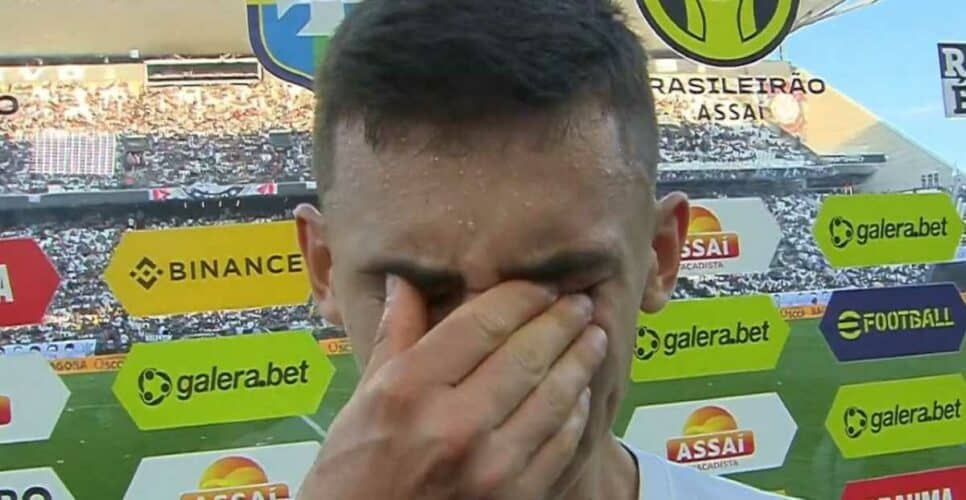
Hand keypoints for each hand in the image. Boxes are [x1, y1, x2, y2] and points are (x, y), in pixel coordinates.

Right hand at [297, 275, 607, 499]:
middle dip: (562, 322)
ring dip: (580, 361)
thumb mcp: (363, 399)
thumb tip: (407, 281)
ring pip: (554, 397)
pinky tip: (580, 392)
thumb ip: (394, 338)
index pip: (482, 324)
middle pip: (526, 355)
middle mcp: (454, 425)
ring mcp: (491, 468)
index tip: (542, 285)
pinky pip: (560, 444)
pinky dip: (576, 413)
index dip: (522, 296)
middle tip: (580, 302)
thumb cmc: (354, 471)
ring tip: (593, 337)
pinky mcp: (516, 498)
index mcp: (409, 390)